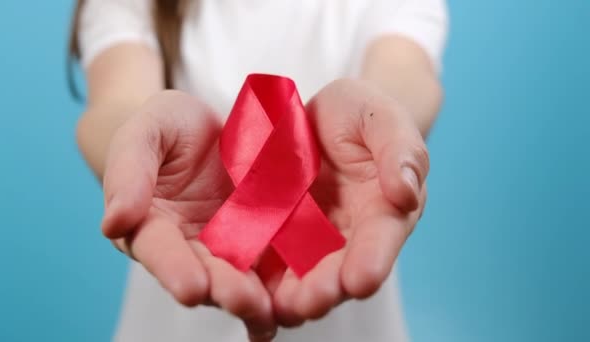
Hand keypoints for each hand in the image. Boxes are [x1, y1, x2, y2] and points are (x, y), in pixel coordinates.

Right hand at [101, 90, 276, 340]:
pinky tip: (293, 303)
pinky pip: (268, 266)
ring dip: (252, 298)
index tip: (191, 288)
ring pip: (237, 278)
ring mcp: (225, 246)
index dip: (173, 268)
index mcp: (150, 224)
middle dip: (222, 290)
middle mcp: (186, 245)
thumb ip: (129, 170)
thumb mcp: (147, 132)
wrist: (208, 125)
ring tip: (270, 311)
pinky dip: (279, 288)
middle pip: (203, 273)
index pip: (159, 249)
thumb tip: (113, 223)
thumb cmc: (169, 126)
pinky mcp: (258, 241)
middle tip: (243, 302)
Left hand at [271, 79, 428, 325]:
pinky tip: (250, 295)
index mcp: (385, 208)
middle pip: (342, 269)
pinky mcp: (280, 236)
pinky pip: (271, 261)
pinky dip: (264, 282)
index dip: (373, 259)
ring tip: (281, 307)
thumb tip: (407, 193)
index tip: (361, 279)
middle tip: (310, 304)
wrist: (318, 115)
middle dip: (328, 288)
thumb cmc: (359, 114)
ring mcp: (313, 238)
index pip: (382, 237)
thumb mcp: (380, 117)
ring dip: (295, 295)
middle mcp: (351, 234)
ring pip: (306, 274)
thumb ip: (399, 150)